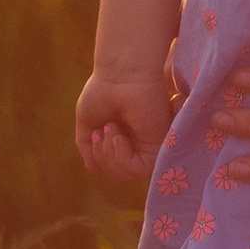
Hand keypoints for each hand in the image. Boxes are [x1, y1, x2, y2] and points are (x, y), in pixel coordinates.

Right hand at [75, 68, 171, 187]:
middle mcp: (140, 143)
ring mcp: (151, 143)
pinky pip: (141, 168)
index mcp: (125, 138)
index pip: (114, 166)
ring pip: (130, 174)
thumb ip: (89, 147)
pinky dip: (122, 158)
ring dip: (111, 157)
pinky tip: (118, 137)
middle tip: (103, 132)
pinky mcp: (160, 142)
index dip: (101, 157)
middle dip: (104, 159)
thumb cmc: (104, 90)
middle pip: (122, 174)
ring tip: (111, 130)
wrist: (119, 74)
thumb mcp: (89, 123)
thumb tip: (93, 170)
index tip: (96, 134)